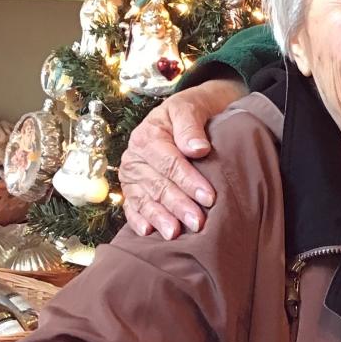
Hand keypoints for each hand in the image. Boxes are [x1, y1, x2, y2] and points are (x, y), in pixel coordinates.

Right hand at [118, 78, 241, 237]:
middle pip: (158, 184)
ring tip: (174, 234)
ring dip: (159, 217)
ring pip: (145, 199)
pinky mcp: (132, 188)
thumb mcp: (191, 107)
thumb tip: (197, 149)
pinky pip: (132, 205)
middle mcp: (135, 156)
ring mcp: (132, 175)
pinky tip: (147, 232)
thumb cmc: (192, 111)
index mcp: (148, 136)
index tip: (208, 197)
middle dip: (178, 205)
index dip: (188, 181)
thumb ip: (191, 125)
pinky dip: (138, 219)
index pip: (170, 163)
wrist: (186, 113)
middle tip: (197, 222)